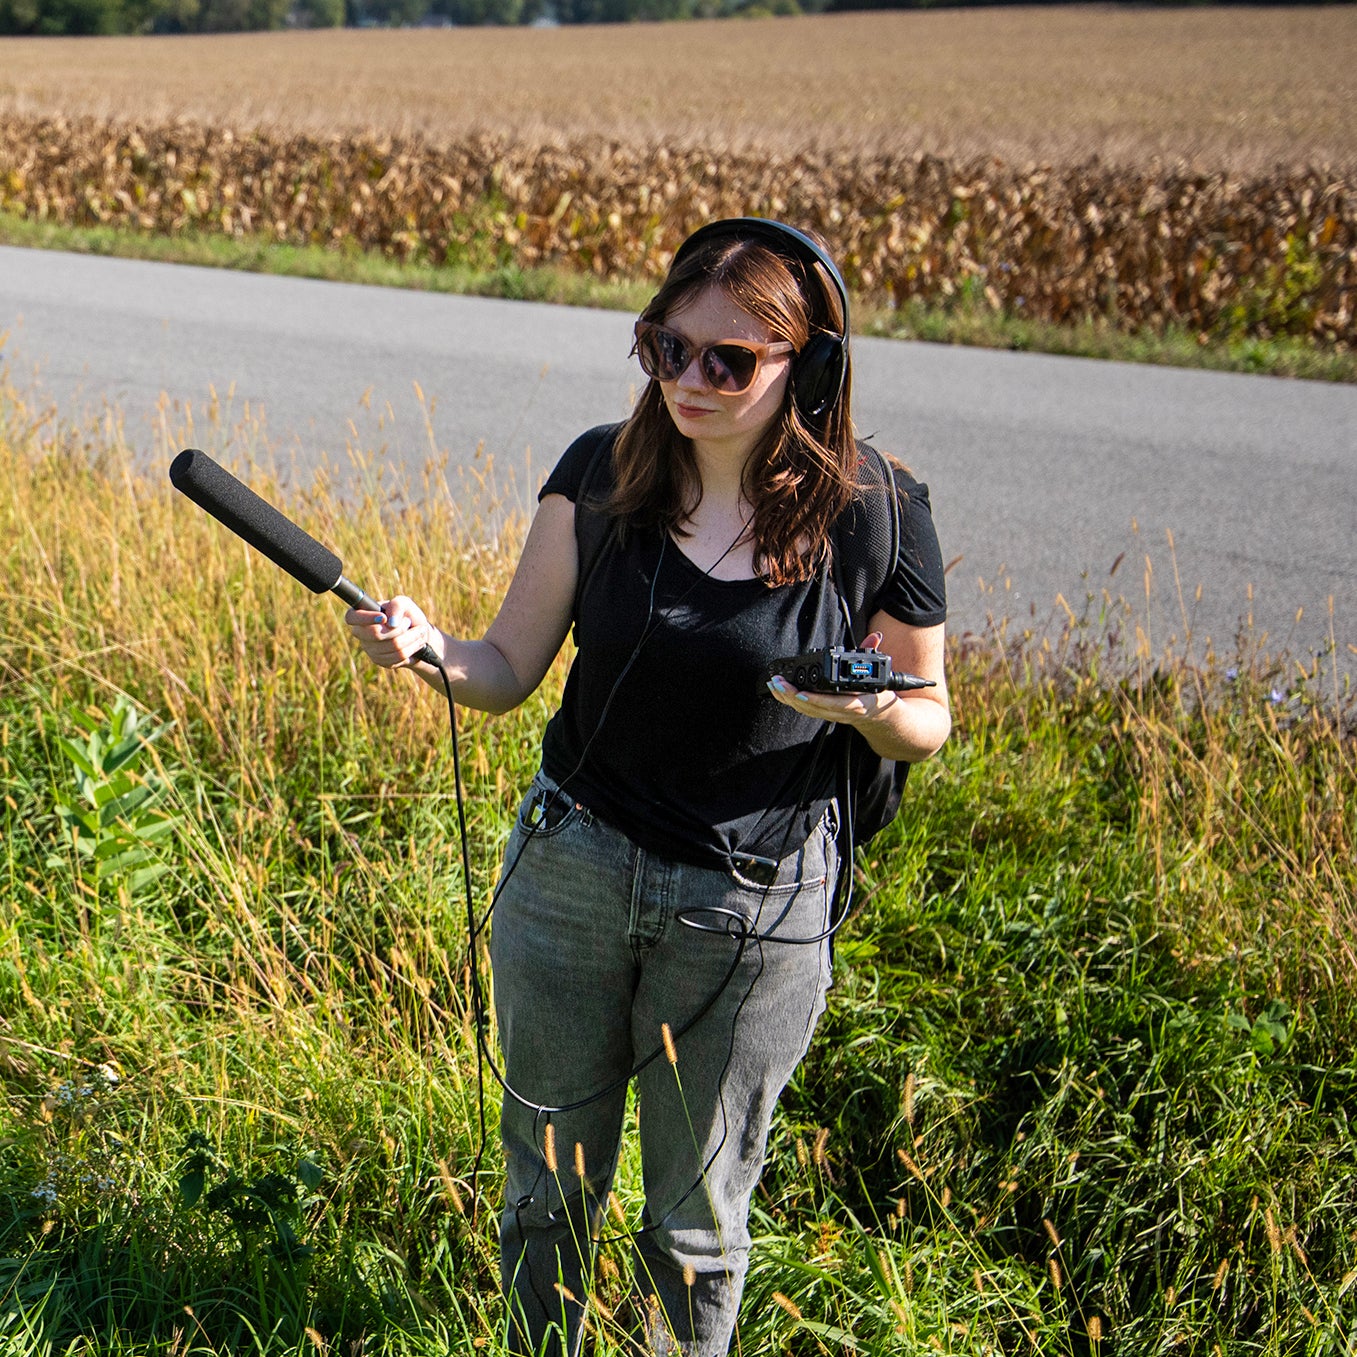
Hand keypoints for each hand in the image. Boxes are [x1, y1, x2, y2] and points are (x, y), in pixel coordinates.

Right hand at [345, 594, 437, 669]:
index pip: (351, 617)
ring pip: (392, 646)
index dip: (365, 618)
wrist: (418, 635)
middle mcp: (361, 633)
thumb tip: (391, 622)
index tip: (384, 618)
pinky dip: (412, 648)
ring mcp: (369, 649)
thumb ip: (397, 605)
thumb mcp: (405, 604)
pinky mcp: (380, 661)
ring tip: (418, 632)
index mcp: (363, 614)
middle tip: (408, 622)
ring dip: (411, 638)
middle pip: (376, 634)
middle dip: (399, 628)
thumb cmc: (407, 616)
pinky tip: (416, 643)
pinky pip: (398, 657)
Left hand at [765, 632, 895, 730]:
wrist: (877, 716)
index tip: (801, 694)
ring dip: (787, 699)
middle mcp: (842, 712)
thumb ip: (873, 653)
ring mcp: (831, 715)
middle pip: (814, 708)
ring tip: (774, 685)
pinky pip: (804, 710)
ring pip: (806, 710)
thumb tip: (876, 636)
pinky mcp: (823, 715)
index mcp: (857, 703)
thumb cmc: (875, 693)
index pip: (835, 703)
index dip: (818, 700)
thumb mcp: (877, 674)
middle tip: (779, 683)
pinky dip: (790, 702)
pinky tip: (778, 692)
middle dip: (793, 696)